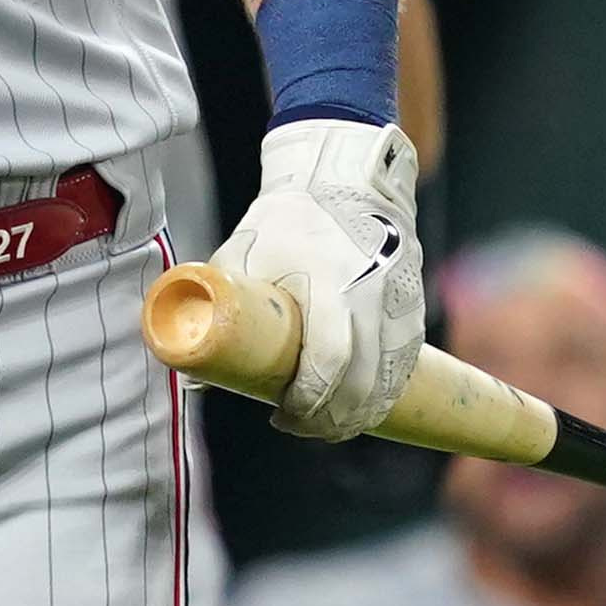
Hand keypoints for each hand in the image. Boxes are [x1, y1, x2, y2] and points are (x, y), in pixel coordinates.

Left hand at [209, 118, 422, 440]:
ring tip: (328, 425)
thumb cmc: (287, 218)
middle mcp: (374, 297)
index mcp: (332, 285)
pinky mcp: (413, 304)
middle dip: (334, 419)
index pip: (329, 362)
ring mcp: (400, 302)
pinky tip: (364, 404)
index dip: (308, 402)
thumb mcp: (242, 254)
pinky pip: (406, 361)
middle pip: (365, 383)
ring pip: (391, 378)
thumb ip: (217, 305)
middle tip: (300, 427)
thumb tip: (192, 375)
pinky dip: (386, 389)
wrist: (346, 178)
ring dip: (362, 411)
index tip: (281, 415)